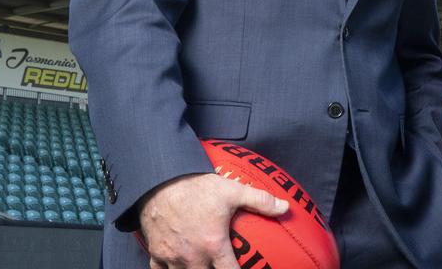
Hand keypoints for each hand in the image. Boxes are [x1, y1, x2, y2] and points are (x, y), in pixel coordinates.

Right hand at [137, 172, 287, 268]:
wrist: (159, 181)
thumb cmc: (197, 187)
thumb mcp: (233, 191)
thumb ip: (260, 200)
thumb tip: (285, 207)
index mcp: (213, 245)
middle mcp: (192, 256)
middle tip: (221, 266)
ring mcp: (172, 257)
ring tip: (203, 266)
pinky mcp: (156, 253)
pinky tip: (177, 268)